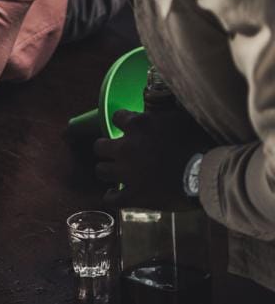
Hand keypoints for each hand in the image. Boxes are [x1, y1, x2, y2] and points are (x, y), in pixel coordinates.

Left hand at [93, 108, 215, 210]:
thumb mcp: (182, 118)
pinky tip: (115, 195)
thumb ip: (165, 114)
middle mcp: (126, 147)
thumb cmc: (201, 143)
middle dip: (106, 148)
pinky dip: (112, 197)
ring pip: (101, 171)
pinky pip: (112, 199)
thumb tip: (164, 109)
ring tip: (116, 173)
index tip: (127, 127)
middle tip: (117, 152)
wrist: (209, 175)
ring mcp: (128, 173)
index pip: (116, 117)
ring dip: (108, 171)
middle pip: (99, 146)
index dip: (122, 122)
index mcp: (138, 125)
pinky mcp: (134, 196)